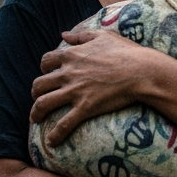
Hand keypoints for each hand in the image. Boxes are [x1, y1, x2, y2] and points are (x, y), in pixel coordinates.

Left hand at [30, 30, 155, 147]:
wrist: (141, 71)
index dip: (44, 68)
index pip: (46, 61)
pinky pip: (64, 123)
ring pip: (43, 103)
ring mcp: (75, 91)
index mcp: (72, 55)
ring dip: (36, 112)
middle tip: (38, 97)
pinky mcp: (85, 107)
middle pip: (39, 84)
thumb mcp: (103, 35)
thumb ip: (81, 35)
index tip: (48, 74)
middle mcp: (68, 73)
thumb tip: (63, 34)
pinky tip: (51, 142)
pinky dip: (55, 134)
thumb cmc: (126, 52)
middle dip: (35, 92)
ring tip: (35, 119)